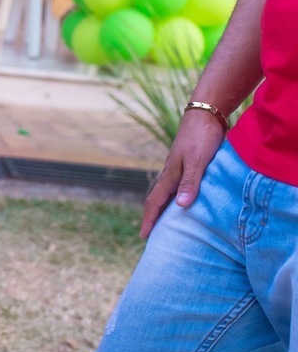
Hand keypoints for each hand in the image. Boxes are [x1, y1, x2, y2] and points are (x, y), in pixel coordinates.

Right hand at [140, 110, 226, 237]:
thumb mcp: (197, 160)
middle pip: (159, 200)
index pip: (155, 202)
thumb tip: (180, 206)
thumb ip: (190, 182)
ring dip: (168, 209)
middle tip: (155, 236)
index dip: (149, 220)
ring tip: (171, 225)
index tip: (144, 237)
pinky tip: (190, 203)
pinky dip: (181, 199)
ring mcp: (181, 169)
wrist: (206, 114)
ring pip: (171, 194)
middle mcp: (172, 174)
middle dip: (155, 218)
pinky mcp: (192, 165)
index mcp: (170, 175)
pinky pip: (182, 187)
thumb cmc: (201, 137)